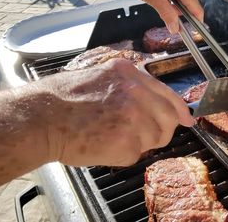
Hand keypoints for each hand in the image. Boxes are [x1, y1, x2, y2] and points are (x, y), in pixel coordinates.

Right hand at [41, 59, 193, 166]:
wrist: (40, 117)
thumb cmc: (61, 98)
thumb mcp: (98, 75)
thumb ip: (128, 85)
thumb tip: (150, 100)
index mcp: (129, 74)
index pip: (168, 93)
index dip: (180, 109)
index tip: (187, 119)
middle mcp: (136, 92)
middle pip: (168, 119)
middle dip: (160, 130)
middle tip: (141, 135)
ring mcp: (134, 117)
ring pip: (154, 138)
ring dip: (137, 142)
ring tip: (110, 136)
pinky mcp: (127, 142)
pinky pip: (136, 154)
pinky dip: (122, 154)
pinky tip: (102, 144)